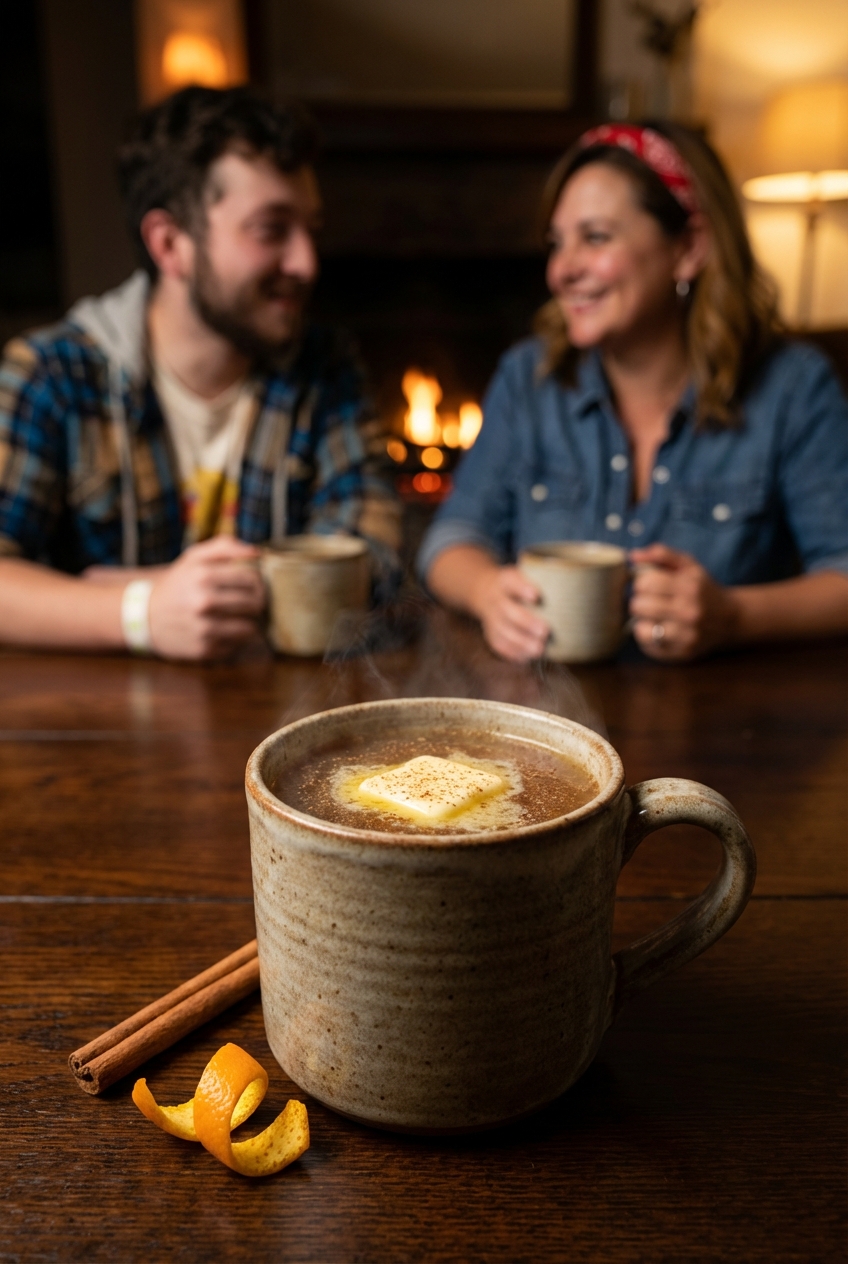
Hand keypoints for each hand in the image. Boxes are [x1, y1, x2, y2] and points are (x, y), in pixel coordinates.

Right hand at [147, 536, 265, 660]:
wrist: (144, 617)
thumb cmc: (177, 584)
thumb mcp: (193, 558)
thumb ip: (224, 547)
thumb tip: (256, 552)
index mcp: (203, 576)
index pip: (252, 578)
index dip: (258, 581)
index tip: (253, 584)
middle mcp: (204, 602)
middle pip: (255, 604)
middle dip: (257, 602)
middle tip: (250, 601)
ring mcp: (204, 629)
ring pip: (251, 628)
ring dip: (250, 622)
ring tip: (239, 616)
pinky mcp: (204, 650)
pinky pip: (237, 646)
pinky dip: (236, 639)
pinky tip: (224, 630)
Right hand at [469, 565, 549, 661]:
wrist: (485, 591)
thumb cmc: (519, 585)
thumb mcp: (527, 573)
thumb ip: (548, 580)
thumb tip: (587, 591)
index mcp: (506, 580)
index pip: (511, 581)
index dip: (522, 588)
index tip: (536, 596)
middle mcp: (496, 599)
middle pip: (507, 610)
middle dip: (526, 622)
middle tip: (545, 631)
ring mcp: (492, 618)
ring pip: (503, 631)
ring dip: (521, 642)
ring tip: (539, 649)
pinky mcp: (491, 634)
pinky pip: (501, 646)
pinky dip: (515, 653)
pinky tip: (528, 656)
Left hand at [629, 543, 738, 660]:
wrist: (729, 619)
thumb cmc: (702, 589)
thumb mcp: (689, 565)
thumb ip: (662, 554)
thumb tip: (633, 556)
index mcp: (689, 587)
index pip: (645, 583)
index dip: (640, 582)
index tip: (647, 585)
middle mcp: (689, 612)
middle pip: (639, 606)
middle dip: (639, 601)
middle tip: (648, 601)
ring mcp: (686, 635)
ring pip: (641, 629)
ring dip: (641, 621)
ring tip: (652, 616)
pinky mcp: (682, 653)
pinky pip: (648, 646)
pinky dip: (647, 637)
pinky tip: (657, 629)